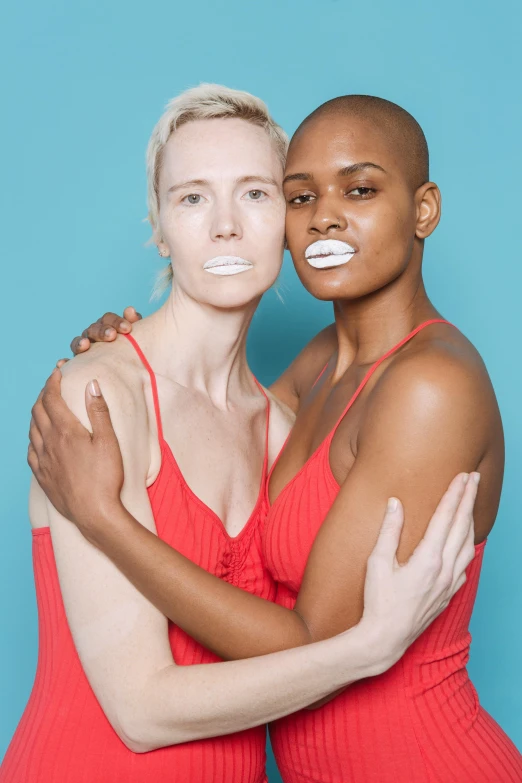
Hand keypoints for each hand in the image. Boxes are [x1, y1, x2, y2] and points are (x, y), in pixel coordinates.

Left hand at [28, 369, 123, 533]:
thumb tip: (91, 385)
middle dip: (43, 393)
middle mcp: (49, 443)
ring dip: (36, 413)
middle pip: (38, 411)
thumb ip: (99, 411)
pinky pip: (30, 450)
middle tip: (52, 385)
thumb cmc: (105, 477)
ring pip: (31, 429)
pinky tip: (38, 439)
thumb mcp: (108, 441)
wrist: (94, 513)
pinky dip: (33, 437)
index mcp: (65, 431)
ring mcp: (43, 460)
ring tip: (45, 407)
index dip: (52, 381)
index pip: (51, 398)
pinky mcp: (42, 476)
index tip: (57, 371)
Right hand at [56, 307, 141, 367]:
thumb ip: (133, 323)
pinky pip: (69, 363)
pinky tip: (62, 363)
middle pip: (93, 329)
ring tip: (85, 345)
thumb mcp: (133, 337)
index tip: (127, 328)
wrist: (125, 370)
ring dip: (80, 343)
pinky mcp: (77, 363)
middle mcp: (93, 334)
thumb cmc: (130, 350)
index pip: (108, 319)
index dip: (116, 322)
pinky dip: (64, 362)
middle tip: (112, 336)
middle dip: (102, 331)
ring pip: (78, 342)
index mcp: (106, 326)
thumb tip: (130, 310)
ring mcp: (83, 347)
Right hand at [359, 472, 478, 671]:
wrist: (386, 639)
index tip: (462, 476)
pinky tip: (465, 540)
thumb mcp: (377, 563)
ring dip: (471, 520)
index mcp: (428, 559)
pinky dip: (468, 544)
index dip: (455, 494)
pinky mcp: (449, 594)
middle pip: (461, 526)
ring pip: (468, 544)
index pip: (446, 517)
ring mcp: (449, 583)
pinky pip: (465, 563)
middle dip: (468, 499)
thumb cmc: (378, 602)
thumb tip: (394, 503)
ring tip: (471, 503)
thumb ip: (389, 531)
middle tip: (473, 478)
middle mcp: (445, 570)